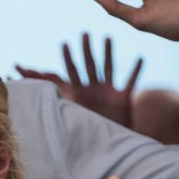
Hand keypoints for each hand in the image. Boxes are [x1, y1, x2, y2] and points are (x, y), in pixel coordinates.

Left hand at [16, 33, 142, 126]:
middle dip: (86, 49)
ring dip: (108, 53)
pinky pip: (130, 82)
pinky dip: (135, 71)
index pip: (71, 72)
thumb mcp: (69, 117)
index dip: (67, 59)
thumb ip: (57, 106)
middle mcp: (93, 89)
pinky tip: (140, 58)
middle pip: (89, 65)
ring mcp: (108, 92)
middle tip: (84, 33)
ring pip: (109, 68)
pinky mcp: (122, 99)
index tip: (64, 43)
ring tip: (107, 37)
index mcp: (78, 93)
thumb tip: (38, 97)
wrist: (104, 145)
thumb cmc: (84, 133)